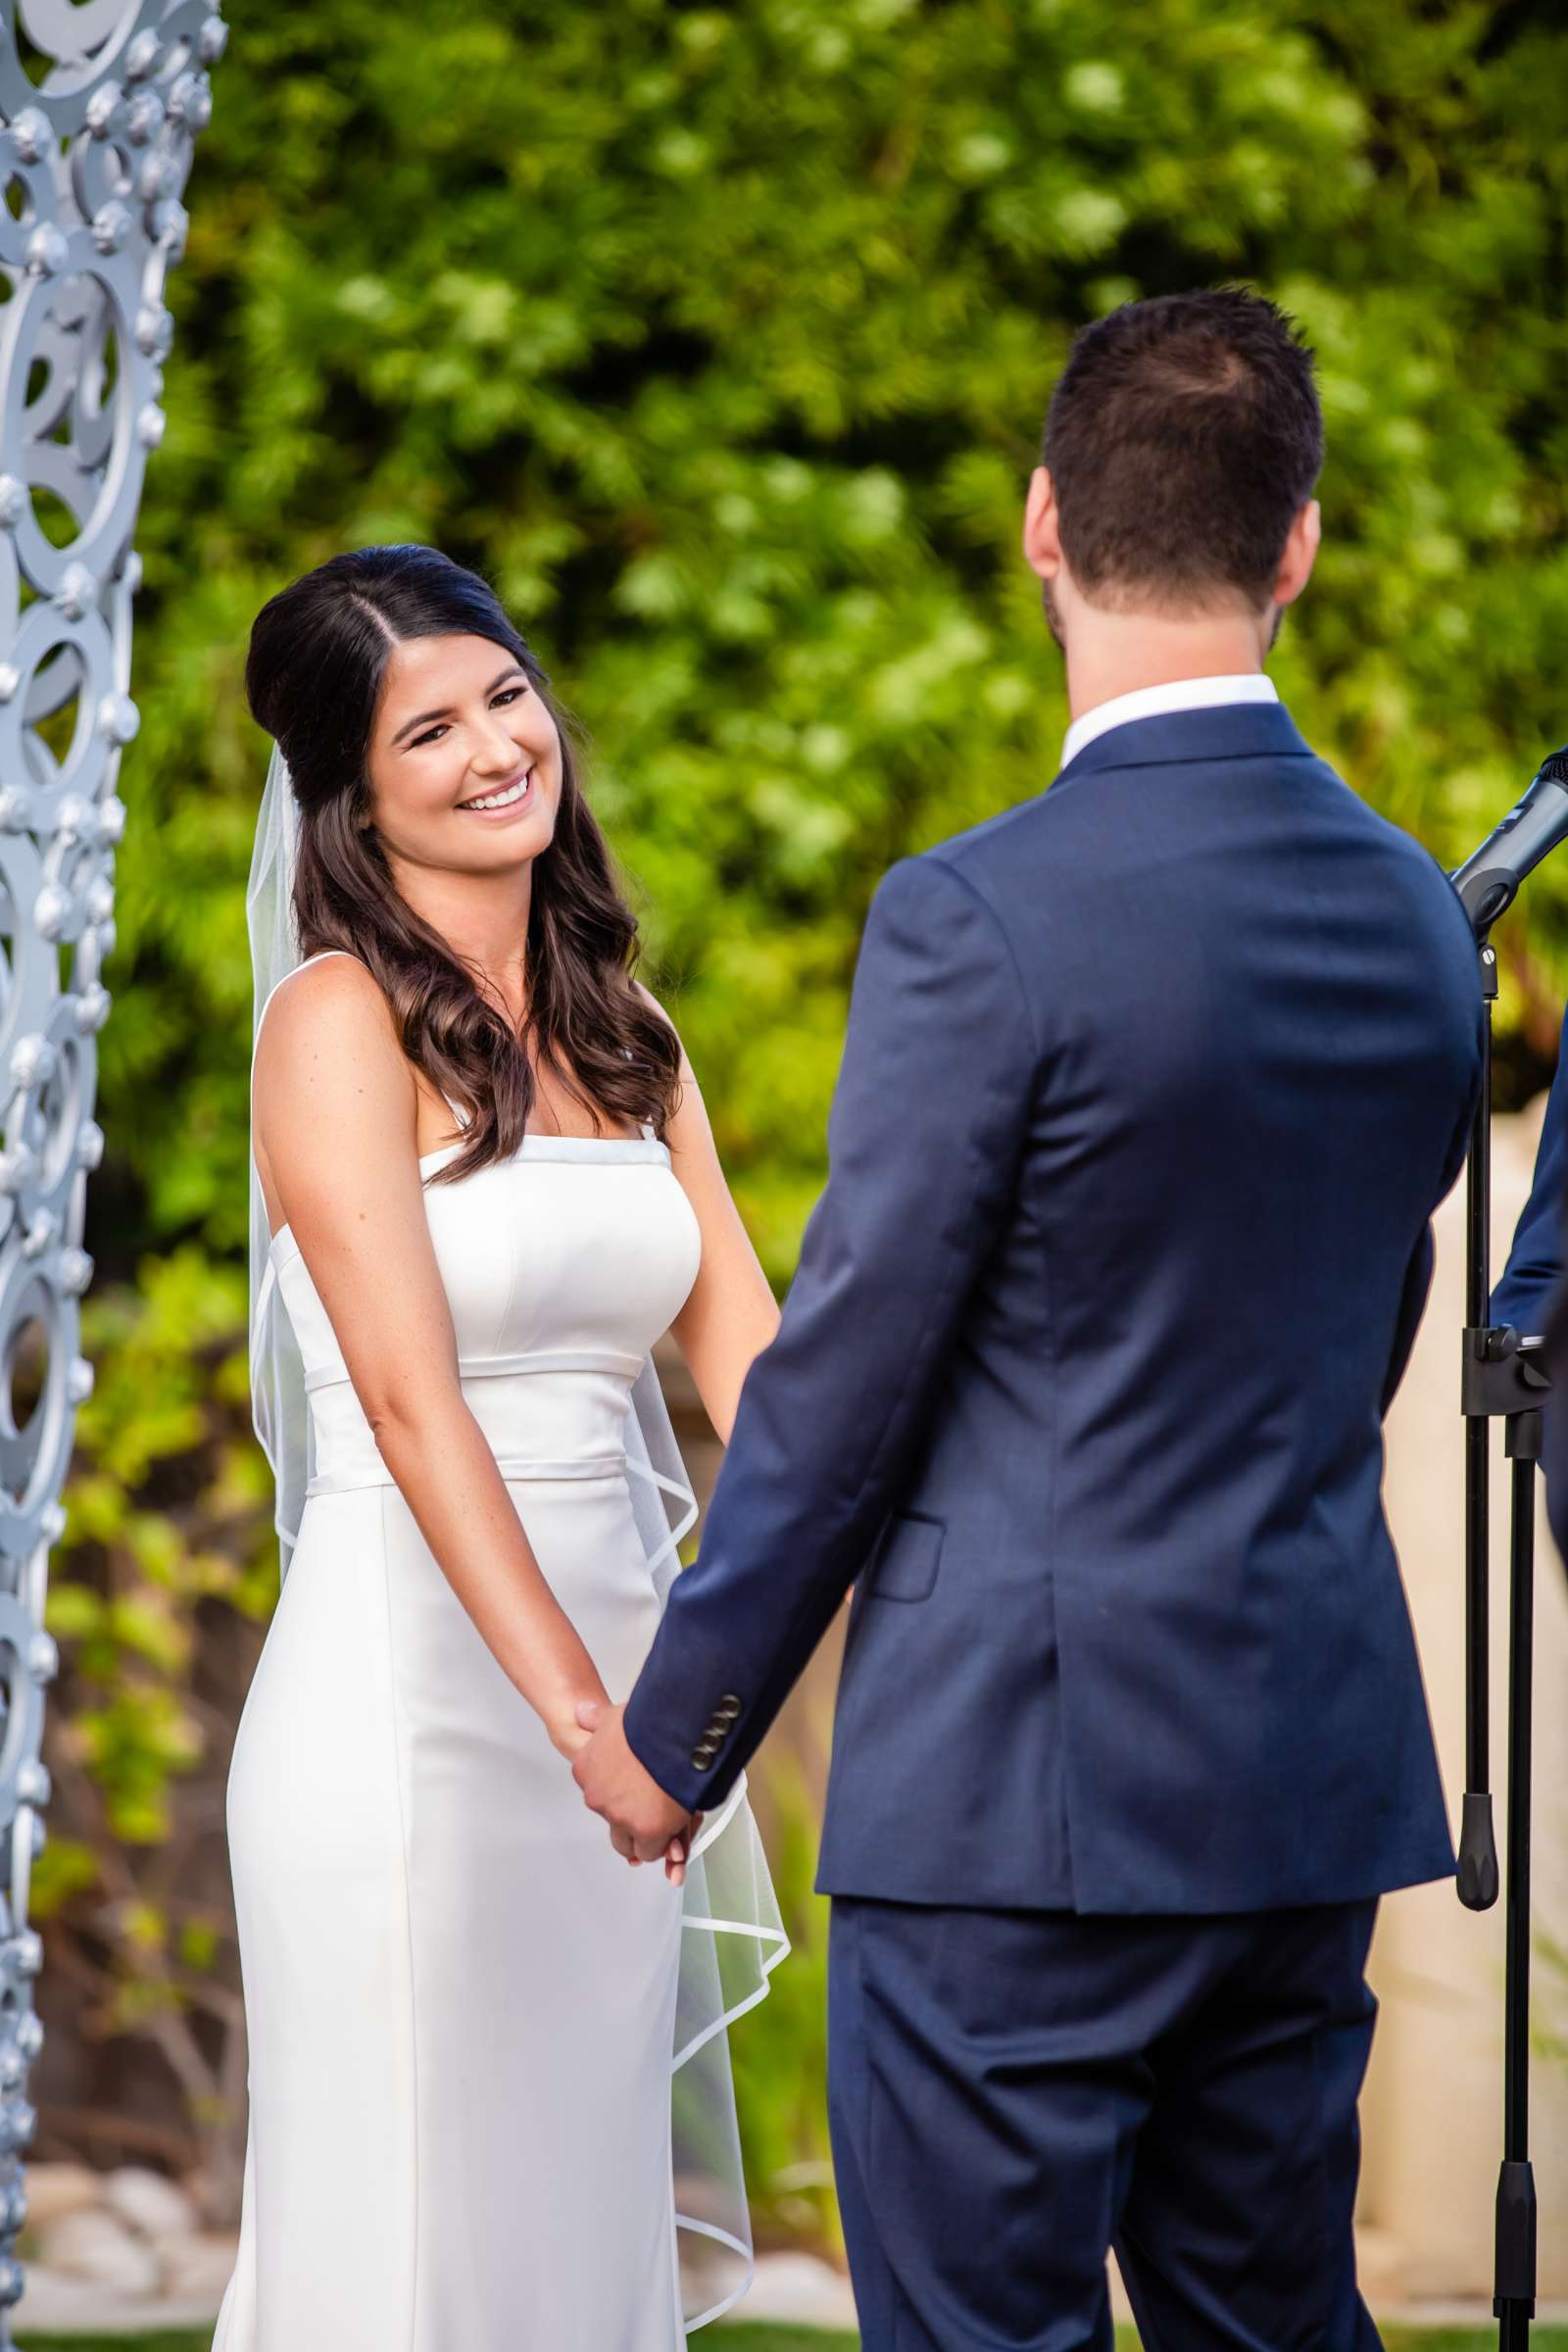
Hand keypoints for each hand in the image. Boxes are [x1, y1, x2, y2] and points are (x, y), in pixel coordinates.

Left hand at [573, 1700, 697, 1884]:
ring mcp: (620, 1815)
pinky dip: (664, 1843)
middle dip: (631, 1819)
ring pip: (629, 1841)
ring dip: (645, 1836)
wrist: (673, 1731)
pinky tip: (673, 1828)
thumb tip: (581, 1712)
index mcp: (587, 1769)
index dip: (621, 1792)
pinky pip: (651, 1850)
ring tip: (664, 1822)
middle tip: (652, 1809)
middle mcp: (598, 1796)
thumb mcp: (615, 1713)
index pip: (598, 1792)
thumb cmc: (651, 1722)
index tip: (635, 1789)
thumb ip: (596, 1718)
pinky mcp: (647, 1830)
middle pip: (612, 1821)